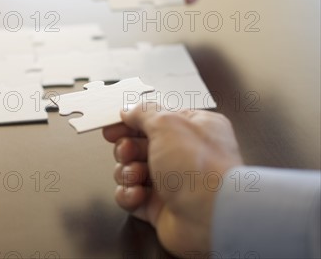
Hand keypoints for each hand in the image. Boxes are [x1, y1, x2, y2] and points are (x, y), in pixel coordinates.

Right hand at [102, 104, 242, 256]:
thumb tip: (129, 110)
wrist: (212, 216)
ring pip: (132, 171)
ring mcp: (171, 183)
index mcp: (192, 128)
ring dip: (127, 172)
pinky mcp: (160, 208)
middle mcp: (183, 155)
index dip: (131, 122)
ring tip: (137, 175)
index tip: (113, 126)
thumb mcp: (167, 124)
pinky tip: (138, 194)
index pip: (154, 120)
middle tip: (128, 152)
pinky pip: (132, 197)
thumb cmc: (200, 167)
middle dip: (127, 148)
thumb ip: (143, 113)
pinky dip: (129, 195)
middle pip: (139, 145)